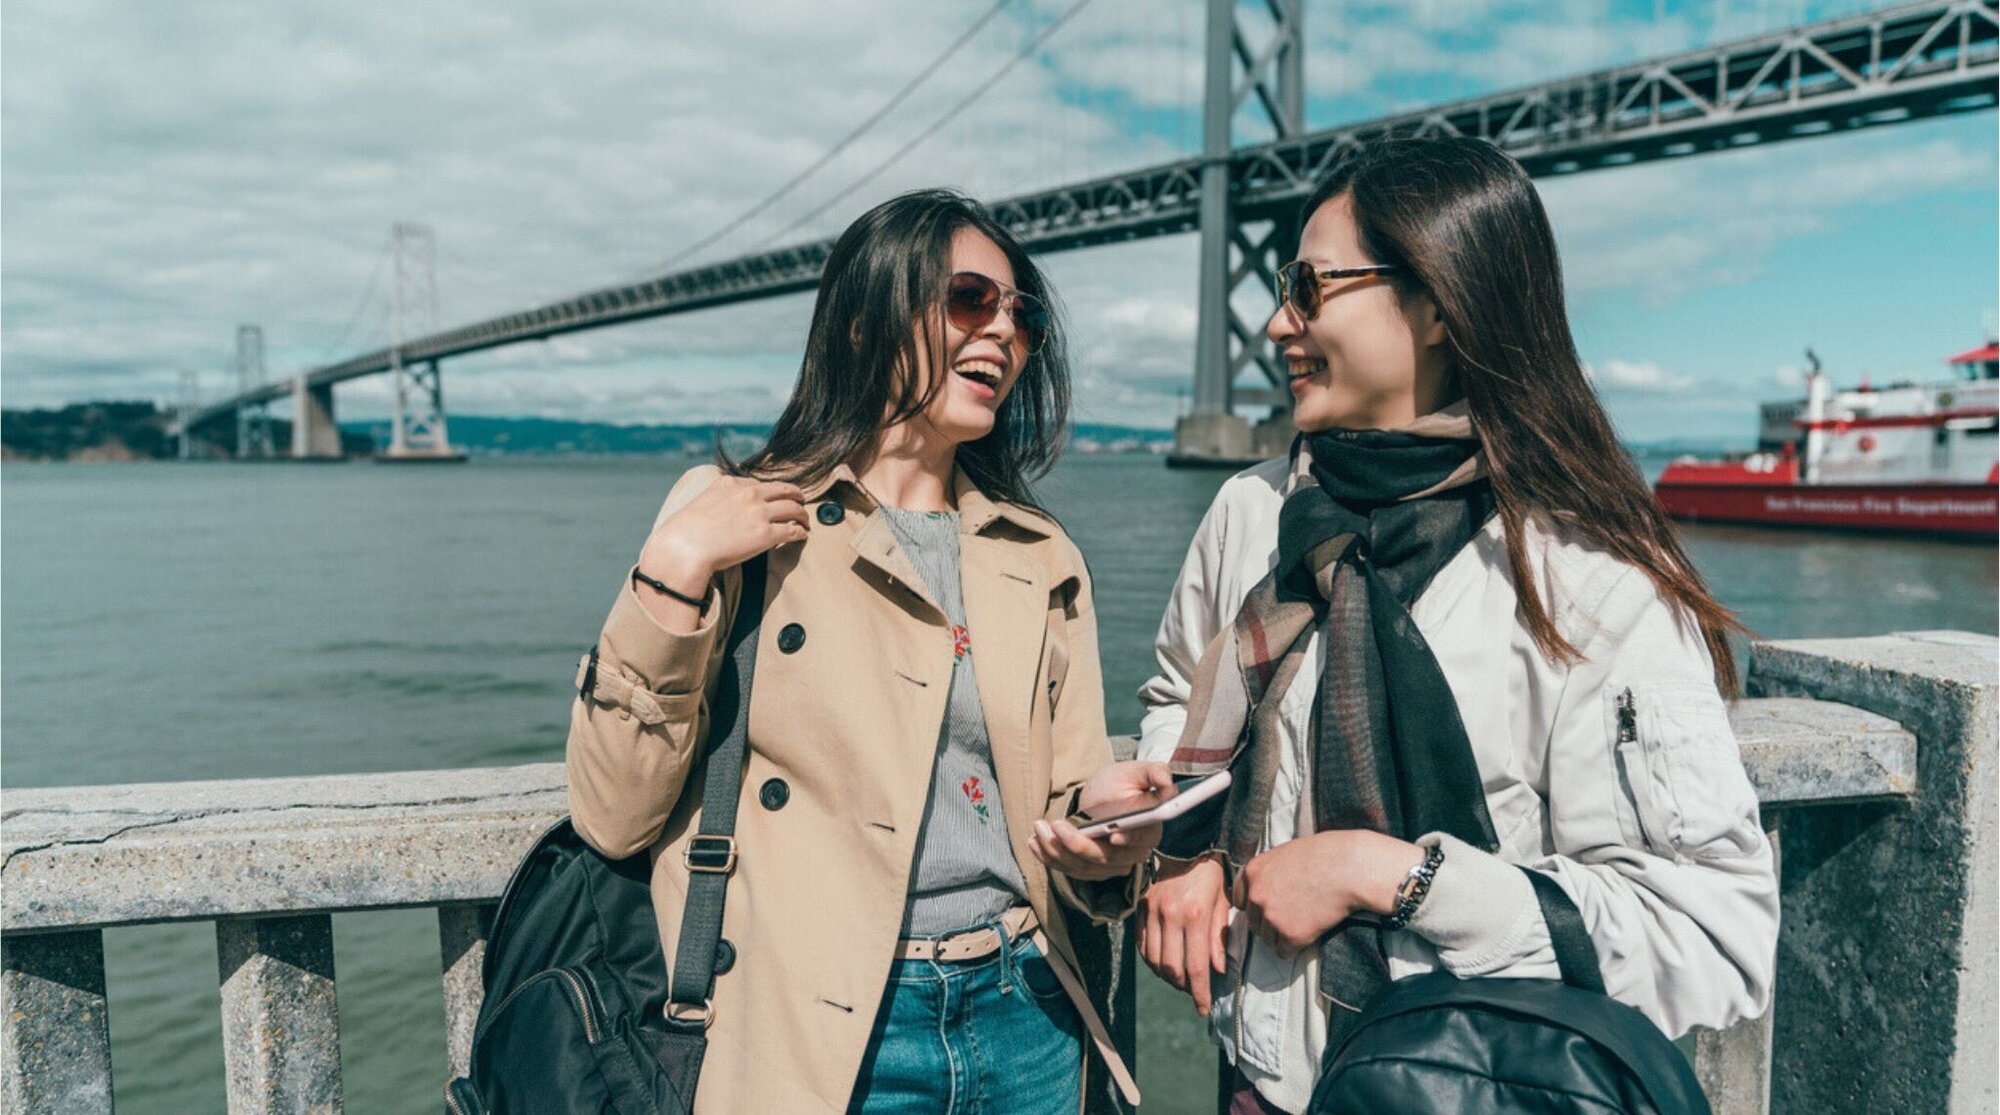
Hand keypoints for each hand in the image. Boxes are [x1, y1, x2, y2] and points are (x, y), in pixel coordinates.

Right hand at [636, 477, 808, 618]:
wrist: (684, 547)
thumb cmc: (684, 531)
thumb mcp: (700, 502)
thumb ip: (716, 500)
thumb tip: (719, 510)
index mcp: (731, 484)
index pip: (759, 483)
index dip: (770, 491)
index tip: (775, 497)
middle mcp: (748, 494)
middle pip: (783, 490)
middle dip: (795, 495)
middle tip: (800, 502)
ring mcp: (759, 514)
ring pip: (793, 508)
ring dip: (803, 514)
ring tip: (806, 520)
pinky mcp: (766, 535)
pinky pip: (792, 530)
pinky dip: (801, 532)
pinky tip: (803, 535)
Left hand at [1028, 761, 1172, 881]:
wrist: (1104, 797)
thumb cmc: (1122, 783)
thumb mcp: (1136, 772)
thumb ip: (1154, 772)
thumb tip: (1167, 781)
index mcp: (1149, 830)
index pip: (1142, 840)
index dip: (1129, 839)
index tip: (1113, 834)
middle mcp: (1132, 854)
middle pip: (1105, 859)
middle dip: (1077, 844)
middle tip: (1055, 824)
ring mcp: (1110, 865)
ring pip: (1082, 867)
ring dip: (1057, 850)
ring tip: (1039, 828)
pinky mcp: (1089, 869)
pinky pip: (1068, 869)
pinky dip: (1049, 858)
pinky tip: (1034, 841)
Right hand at [1139, 855, 1230, 1015]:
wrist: (1185, 845)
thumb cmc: (1211, 876)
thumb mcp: (1224, 904)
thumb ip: (1220, 939)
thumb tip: (1218, 970)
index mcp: (1195, 915)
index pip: (1195, 967)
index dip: (1200, 993)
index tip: (1204, 1008)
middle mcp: (1170, 916)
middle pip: (1172, 969)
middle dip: (1184, 988)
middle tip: (1195, 993)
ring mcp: (1152, 912)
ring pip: (1154, 961)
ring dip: (1168, 977)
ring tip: (1182, 980)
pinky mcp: (1141, 909)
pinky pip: (1142, 946)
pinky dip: (1153, 962)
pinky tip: (1165, 964)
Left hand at [1230, 830, 1423, 958]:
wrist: (1350, 868)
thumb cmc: (1325, 855)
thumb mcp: (1286, 854)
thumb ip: (1269, 873)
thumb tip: (1263, 891)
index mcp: (1252, 871)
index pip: (1240, 900)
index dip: (1257, 906)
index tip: (1272, 907)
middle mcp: (1256, 895)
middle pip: (1254, 923)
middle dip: (1270, 924)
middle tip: (1295, 916)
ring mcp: (1272, 916)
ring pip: (1268, 940)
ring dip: (1284, 936)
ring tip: (1307, 921)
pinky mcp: (1290, 934)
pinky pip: (1285, 952)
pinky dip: (1297, 947)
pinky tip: (1311, 932)